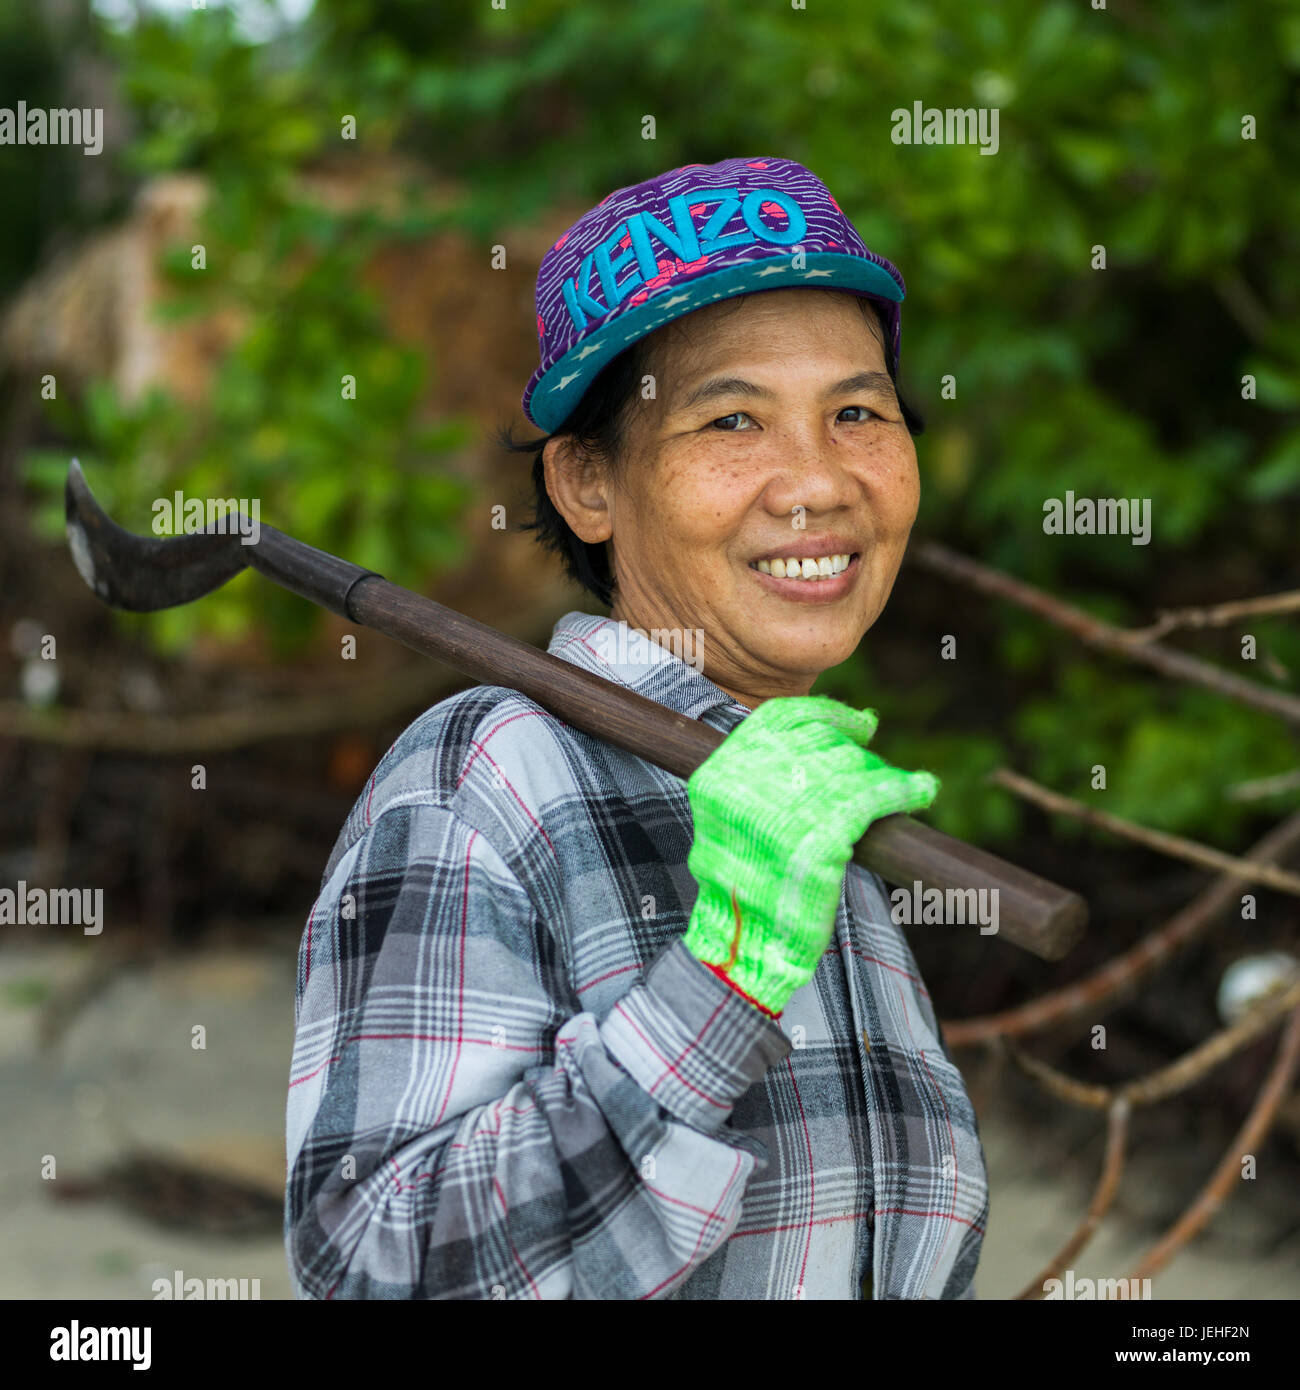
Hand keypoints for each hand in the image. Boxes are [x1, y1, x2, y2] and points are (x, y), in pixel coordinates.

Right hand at [681, 696, 938, 1014]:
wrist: (742, 947)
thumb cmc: (745, 888)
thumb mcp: (732, 822)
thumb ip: (762, 779)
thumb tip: (830, 740)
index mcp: (719, 775)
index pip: (779, 720)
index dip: (826, 715)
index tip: (859, 722)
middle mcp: (745, 785)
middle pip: (818, 742)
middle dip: (856, 751)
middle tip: (877, 764)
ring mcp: (781, 811)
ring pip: (849, 767)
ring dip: (883, 774)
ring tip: (904, 785)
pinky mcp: (819, 840)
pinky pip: (871, 798)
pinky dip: (901, 790)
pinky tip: (919, 791)